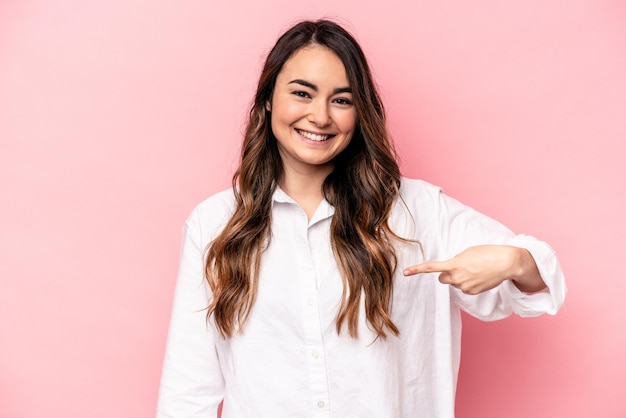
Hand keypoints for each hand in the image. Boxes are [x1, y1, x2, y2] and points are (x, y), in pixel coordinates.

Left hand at [403, 245, 544, 294]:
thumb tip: (452, 270)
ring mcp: (464, 287)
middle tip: (461, 267)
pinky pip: (464, 287)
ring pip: (455, 283)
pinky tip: (480, 276)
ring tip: (475, 270)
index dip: (417, 270)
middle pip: (443, 278)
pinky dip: (469, 283)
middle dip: (448, 274)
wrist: (506, 263)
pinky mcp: (472, 292)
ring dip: (460, 278)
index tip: (405, 272)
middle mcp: (457, 278)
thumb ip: (455, 261)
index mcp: (454, 265)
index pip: (432, 268)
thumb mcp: (467, 252)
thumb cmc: (487, 253)